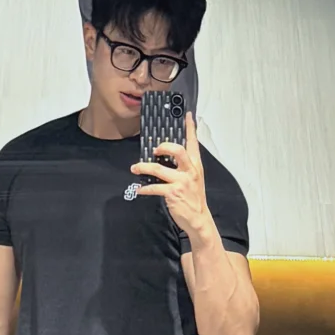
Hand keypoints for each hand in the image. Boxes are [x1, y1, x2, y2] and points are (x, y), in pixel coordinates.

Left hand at [131, 111, 210, 238]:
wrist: (198, 219)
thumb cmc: (194, 198)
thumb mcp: (194, 179)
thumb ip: (185, 166)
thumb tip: (168, 157)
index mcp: (195, 165)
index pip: (193, 143)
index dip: (190, 128)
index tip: (188, 116)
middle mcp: (190, 171)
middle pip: (178, 150)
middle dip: (164, 147)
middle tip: (155, 150)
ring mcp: (182, 182)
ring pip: (159, 169)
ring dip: (144, 167)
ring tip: (135, 168)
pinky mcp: (173, 193)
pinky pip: (154, 187)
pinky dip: (143, 188)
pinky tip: (138, 189)